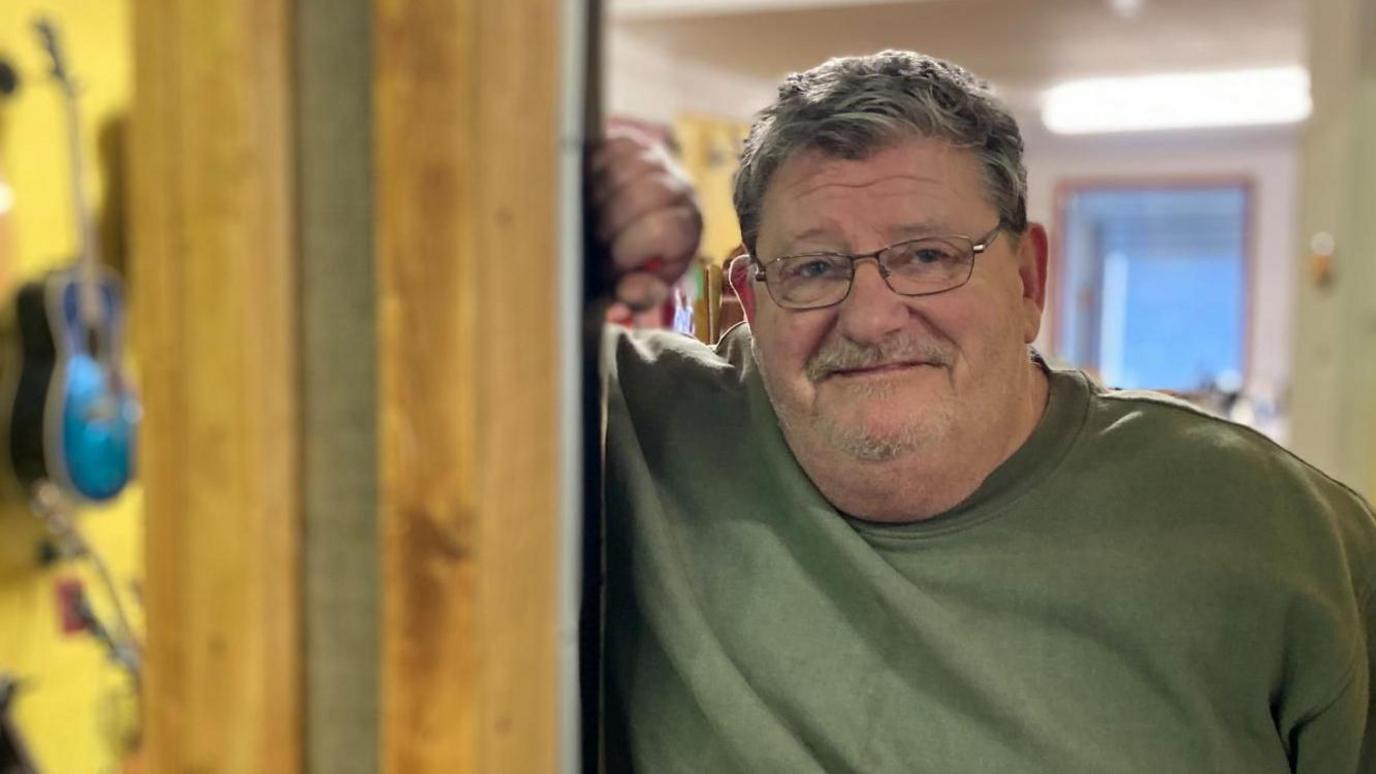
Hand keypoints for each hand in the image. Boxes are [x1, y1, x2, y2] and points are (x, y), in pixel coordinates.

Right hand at [590, 127, 701, 310]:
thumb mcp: (650, 283)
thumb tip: (622, 298)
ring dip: (597, 199)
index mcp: (689, 224)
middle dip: (610, 225)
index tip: (612, 267)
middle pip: (642, 196)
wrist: (647, 217)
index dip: (629, 251)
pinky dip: (591, 173)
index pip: (663, 230)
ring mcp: (656, 160)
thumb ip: (640, 296)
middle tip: (596, 243)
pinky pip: (607, 150)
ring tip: (590, 220)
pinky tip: (588, 193)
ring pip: (621, 171)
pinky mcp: (631, 143)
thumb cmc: (648, 257)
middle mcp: (680, 187)